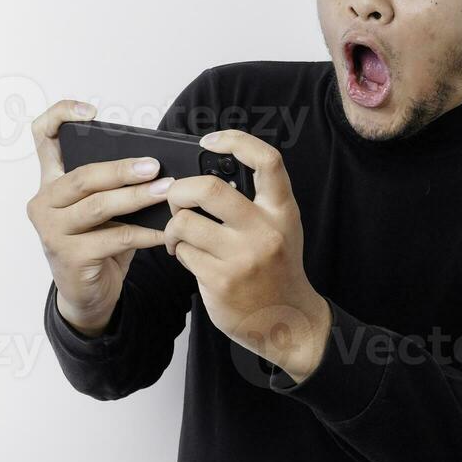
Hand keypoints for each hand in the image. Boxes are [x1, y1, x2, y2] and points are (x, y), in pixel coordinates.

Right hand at [26, 100, 172, 335]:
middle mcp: (44, 202)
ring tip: (166, 191)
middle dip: (121, 169)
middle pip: (81, 176)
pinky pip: (115, 238)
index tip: (91, 112)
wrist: (88, 296)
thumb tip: (157, 164)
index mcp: (50, 182)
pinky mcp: (69, 256)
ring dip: (136, 197)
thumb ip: (114, 186)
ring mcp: (52, 231)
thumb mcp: (102, 210)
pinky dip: (145, 233)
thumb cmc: (98, 244)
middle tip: (154, 165)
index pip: (42, 137)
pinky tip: (167, 230)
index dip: (61, 116)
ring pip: (98, 206)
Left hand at [163, 129, 331, 382]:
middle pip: (207, 187)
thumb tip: (209, 173)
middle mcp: (265, 230)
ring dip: (174, 228)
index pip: (266, 160)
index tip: (209, 142)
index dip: (235, 141)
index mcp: (282, 210)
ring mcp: (242, 257)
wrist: (287, 321)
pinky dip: (180, 253)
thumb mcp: (280, 228)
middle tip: (177, 200)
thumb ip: (255, 202)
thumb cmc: (277, 269)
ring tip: (180, 236)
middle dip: (180, 190)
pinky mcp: (221, 281)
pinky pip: (184, 253)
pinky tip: (190, 258)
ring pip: (185, 222)